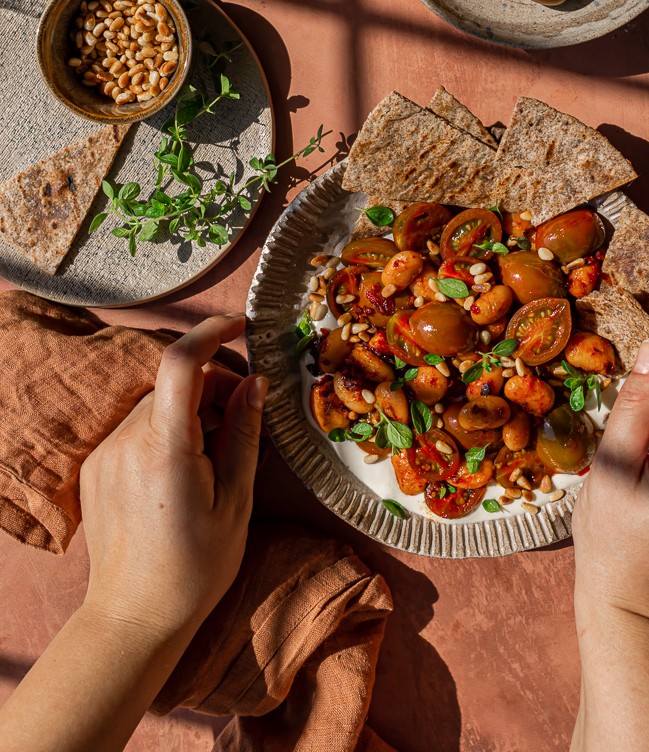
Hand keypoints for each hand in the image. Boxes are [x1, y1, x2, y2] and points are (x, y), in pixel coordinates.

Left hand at [79, 314, 267, 641]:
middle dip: (215, 387)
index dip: (209, 331)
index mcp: (165, 450)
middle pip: (175, 384)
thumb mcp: (236, 502)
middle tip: (245, 418)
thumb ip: (245, 434)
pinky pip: (137, 428)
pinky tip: (185, 470)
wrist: (133, 618)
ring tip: (216, 455)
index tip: (240, 325)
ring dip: (191, 410)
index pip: (180, 363)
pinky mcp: (96, 466)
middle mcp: (126, 442)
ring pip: (157, 404)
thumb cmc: (194, 568)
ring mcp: (105, 453)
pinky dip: (166, 431)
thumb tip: (257, 383)